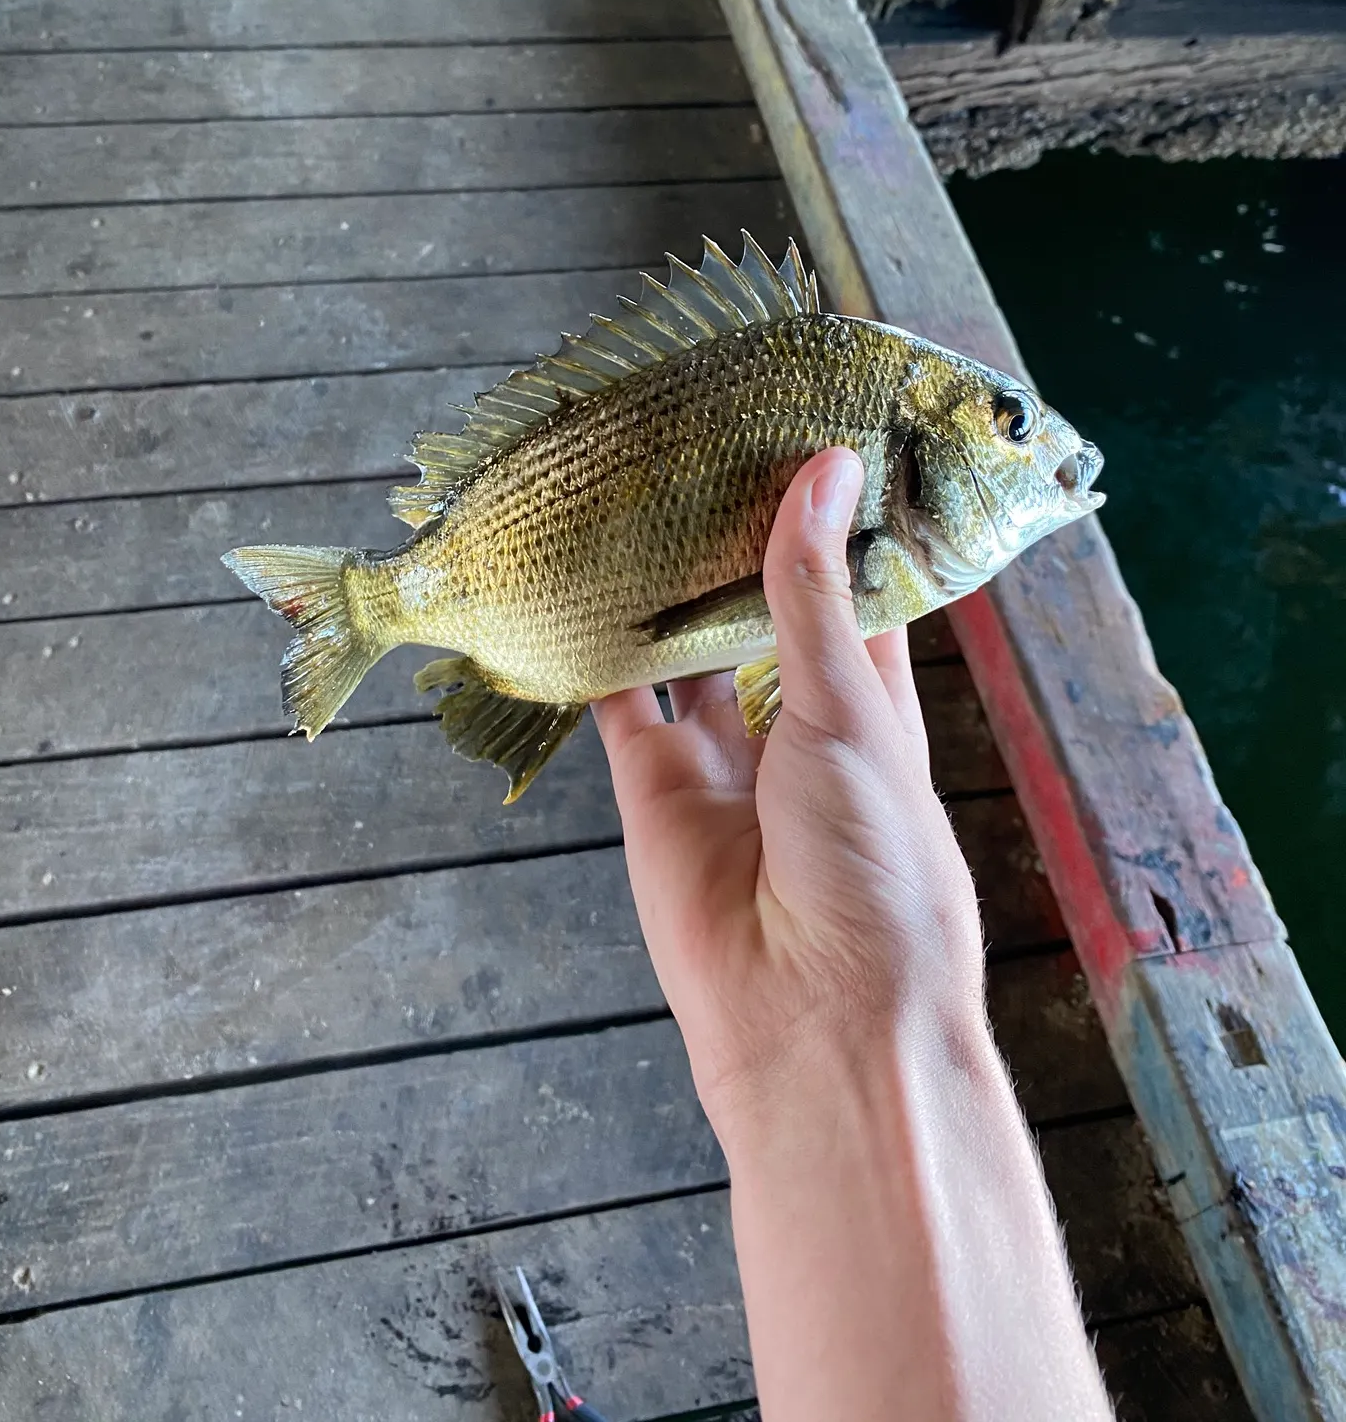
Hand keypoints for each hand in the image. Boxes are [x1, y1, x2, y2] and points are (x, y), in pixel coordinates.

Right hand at [593, 448, 985, 1123]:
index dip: (826, 521)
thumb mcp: (853, 712)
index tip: (798, 435)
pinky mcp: (654, 789)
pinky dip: (595, 656)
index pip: (849, 590)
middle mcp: (794, 724)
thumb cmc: (875, 869)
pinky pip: (619, 707)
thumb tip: (822, 469)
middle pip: (755, 614)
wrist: (813, 1017)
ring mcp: (721, 758)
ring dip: (661, 590)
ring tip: (636, 496)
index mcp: (870, 703)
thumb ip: (814, 596)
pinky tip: (577, 588)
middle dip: (732, 546)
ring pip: (683, 652)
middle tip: (698, 448)